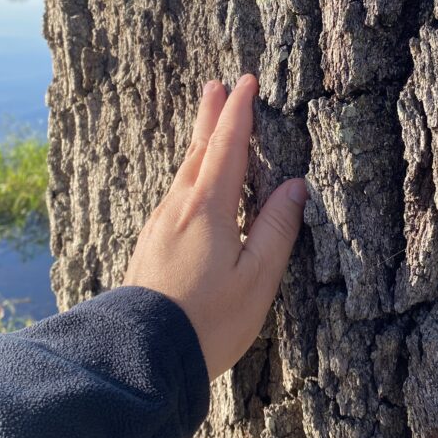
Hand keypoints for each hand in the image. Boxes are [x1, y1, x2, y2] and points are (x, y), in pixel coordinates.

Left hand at [123, 74, 306, 380]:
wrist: (142, 354)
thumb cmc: (209, 320)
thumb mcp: (256, 278)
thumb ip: (277, 229)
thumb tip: (295, 188)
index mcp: (209, 209)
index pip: (228, 148)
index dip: (239, 114)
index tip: (246, 83)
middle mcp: (178, 208)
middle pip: (198, 151)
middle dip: (210, 117)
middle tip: (216, 85)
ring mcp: (159, 226)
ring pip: (182, 172)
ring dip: (197, 144)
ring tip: (205, 127)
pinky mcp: (150, 246)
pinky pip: (173, 195)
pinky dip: (187, 174)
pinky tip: (189, 185)